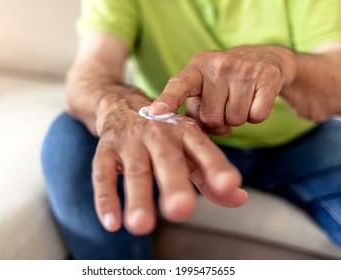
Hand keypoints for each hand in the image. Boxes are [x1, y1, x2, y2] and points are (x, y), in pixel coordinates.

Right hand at [92, 98, 247, 235]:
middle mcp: (158, 133)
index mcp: (184, 132)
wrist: (121, 105)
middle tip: (181, 210)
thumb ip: (210, 174)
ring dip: (137, 198)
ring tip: (140, 226)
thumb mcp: (188, 148)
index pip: (203, 148)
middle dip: (174, 183)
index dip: (216, 166)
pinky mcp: (105, 149)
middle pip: (167, 159)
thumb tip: (239, 198)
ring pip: (134, 170)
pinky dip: (105, 199)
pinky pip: (102, 174)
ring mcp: (130, 140)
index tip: (229, 185)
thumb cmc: (162, 134)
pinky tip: (112, 223)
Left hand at [149, 45, 294, 133]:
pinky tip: (255, 99)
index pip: (178, 85)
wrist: (266, 59)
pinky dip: (256, 116)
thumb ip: (194, 108)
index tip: (155, 114)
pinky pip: (256, 116)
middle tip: (224, 106)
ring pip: (234, 120)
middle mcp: (218, 65)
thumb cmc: (226, 81)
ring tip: (240, 99)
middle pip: (210, 117)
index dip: (167, 100)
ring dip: (237, 118)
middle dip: (217, 121)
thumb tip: (193, 135)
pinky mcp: (267, 77)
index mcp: (196, 67)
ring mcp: (243, 69)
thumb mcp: (205, 86)